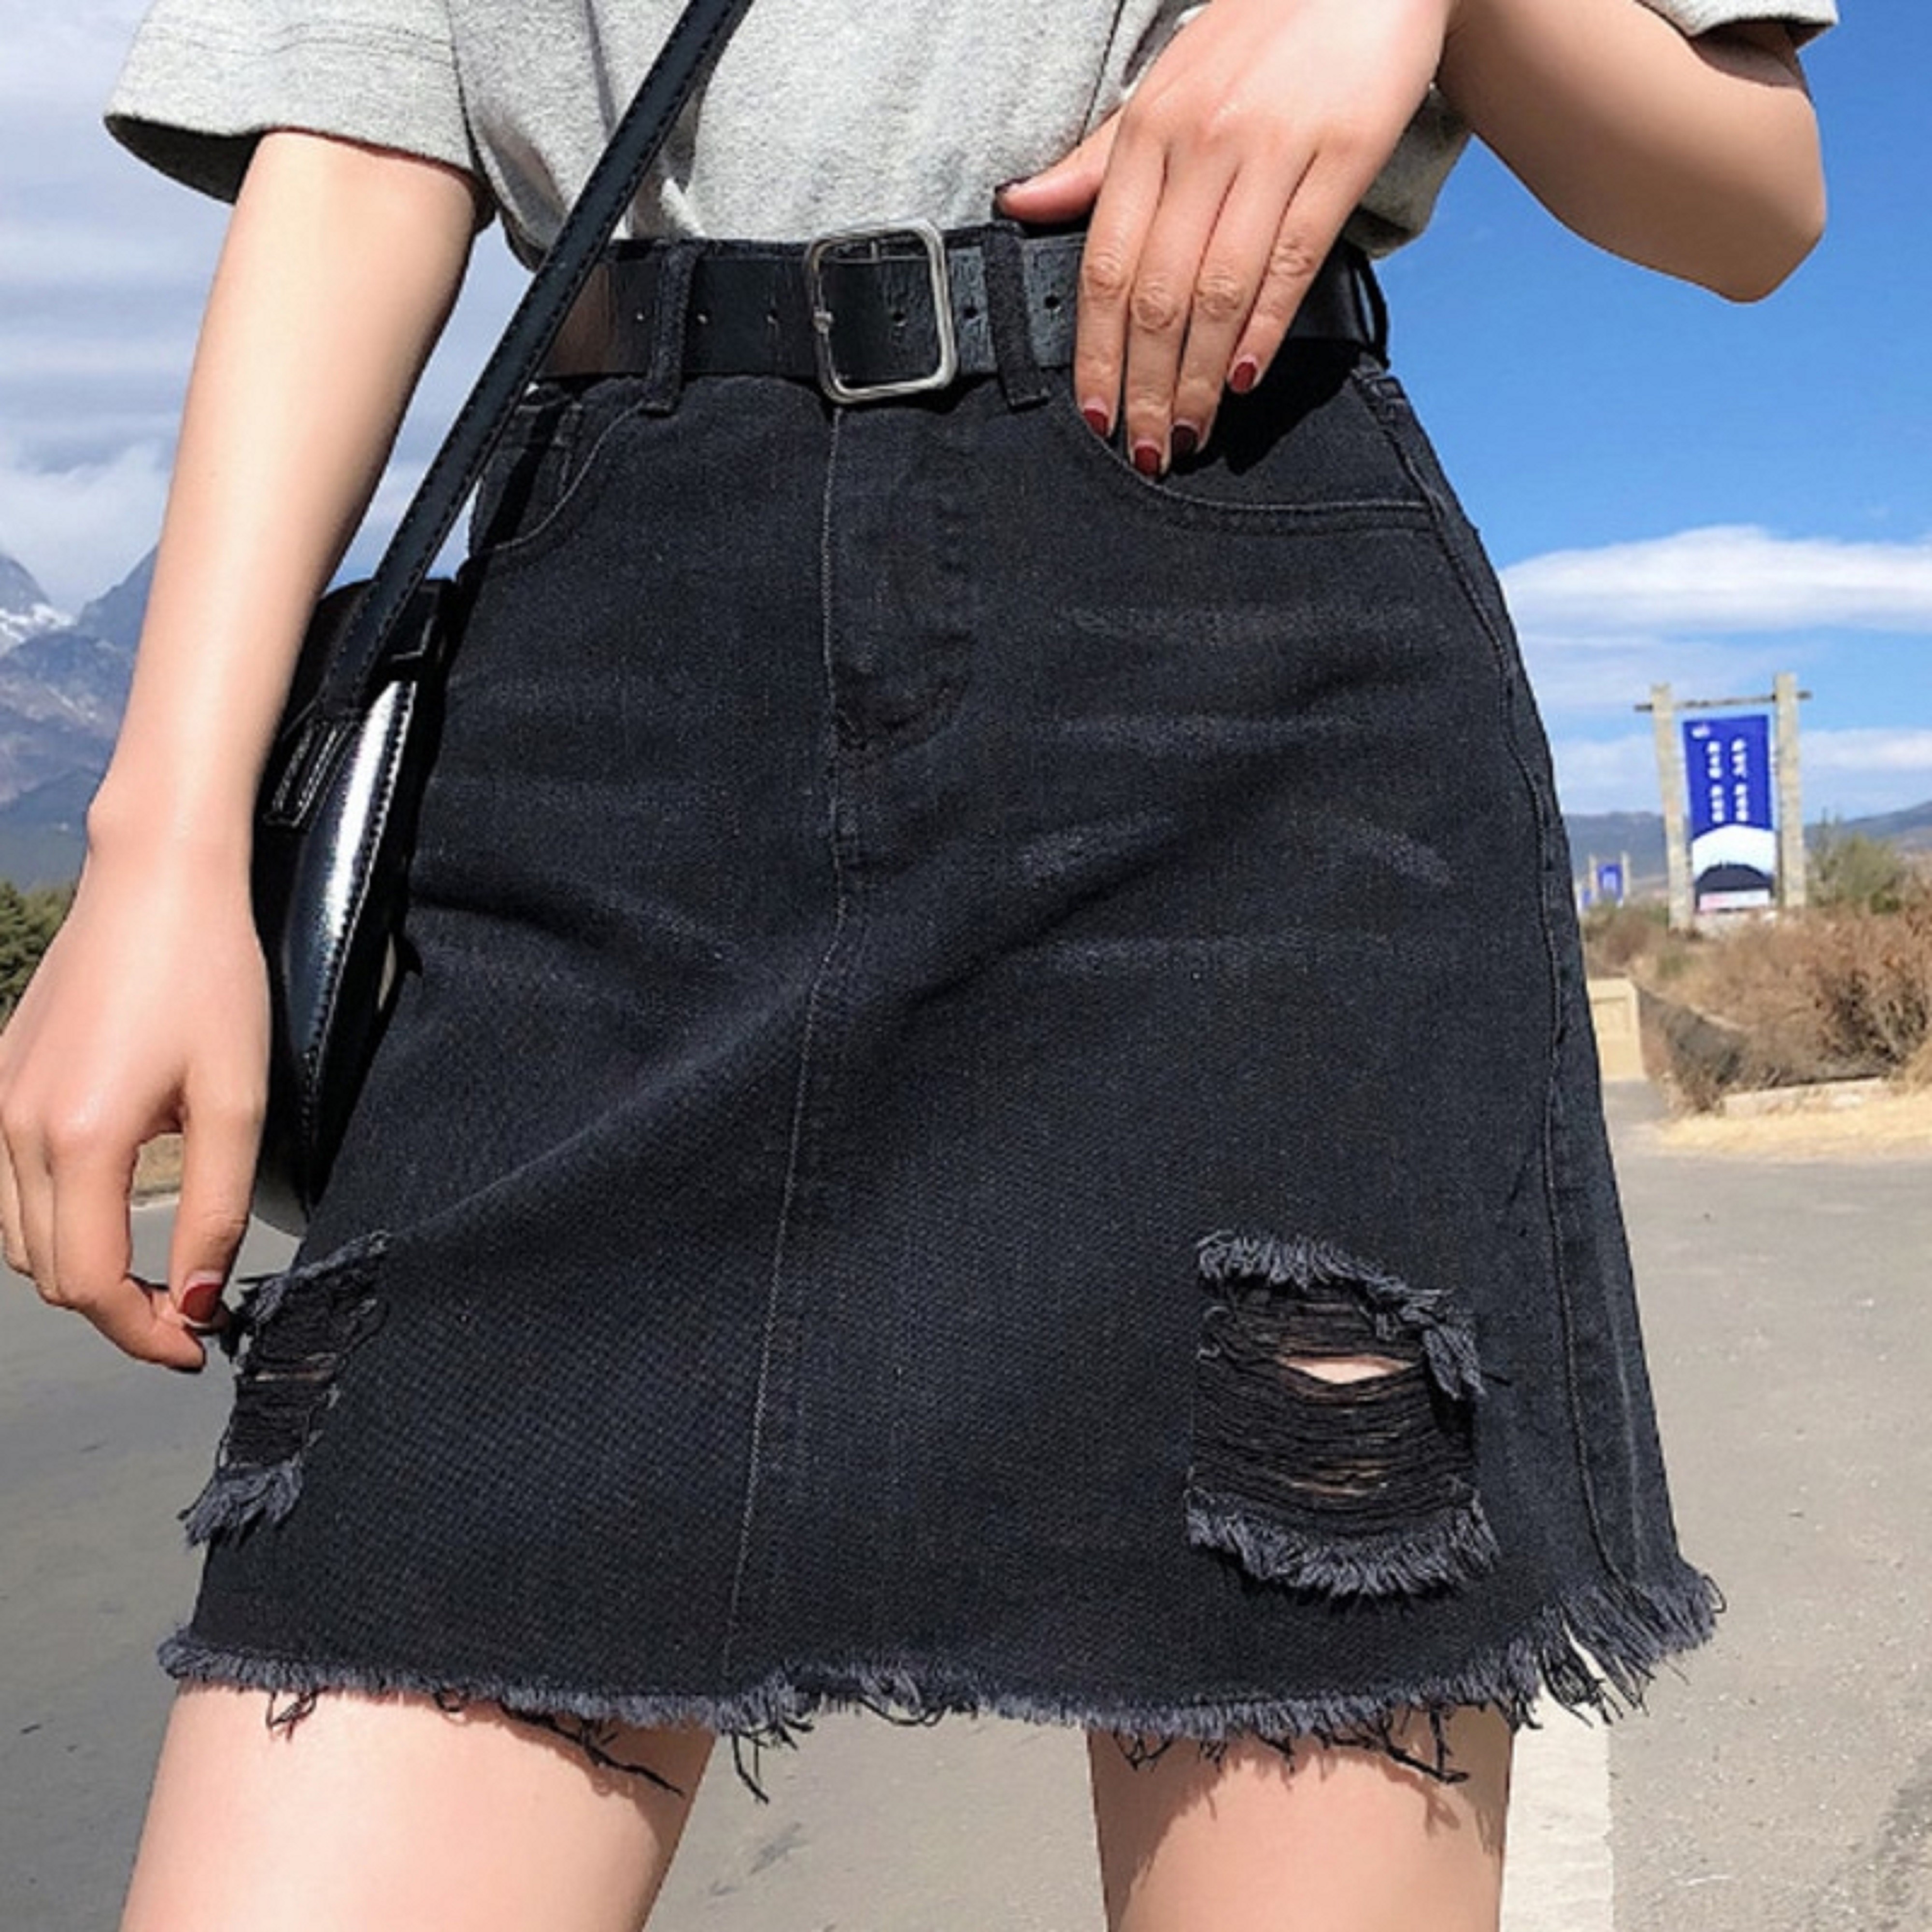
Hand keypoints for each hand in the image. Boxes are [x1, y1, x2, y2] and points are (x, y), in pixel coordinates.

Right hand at [0, 839, 267, 1368]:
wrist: (158, 881)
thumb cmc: (209, 978)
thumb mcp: (237, 1100)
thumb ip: (216, 1207)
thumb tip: (199, 1298)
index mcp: (77, 1139)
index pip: (91, 1285)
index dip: (145, 1331)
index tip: (199, 1343)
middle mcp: (16, 1130)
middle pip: (51, 1273)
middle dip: (118, 1310)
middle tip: (190, 1315)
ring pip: (21, 1239)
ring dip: (83, 1271)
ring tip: (157, 1275)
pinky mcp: (0, 1080)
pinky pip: (11, 1188)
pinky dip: (57, 1222)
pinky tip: (111, 1210)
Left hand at [996, 0, 1453, 469]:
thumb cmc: (1260, 36)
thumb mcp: (1165, 88)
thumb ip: (1097, 161)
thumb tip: (1022, 206)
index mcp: (1149, 133)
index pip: (1106, 266)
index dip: (1096, 353)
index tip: (1095, 414)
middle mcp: (1201, 144)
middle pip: (1157, 294)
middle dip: (1146, 387)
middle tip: (1145, 448)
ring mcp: (1270, 150)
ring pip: (1218, 290)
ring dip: (1200, 377)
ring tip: (1191, 431)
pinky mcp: (1339, 156)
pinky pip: (1290, 261)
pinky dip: (1264, 328)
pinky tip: (1245, 377)